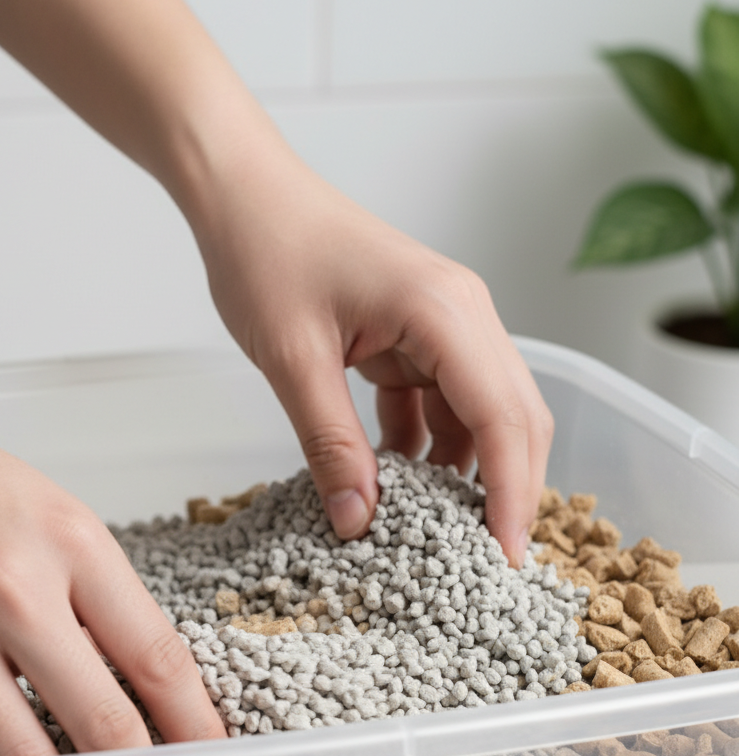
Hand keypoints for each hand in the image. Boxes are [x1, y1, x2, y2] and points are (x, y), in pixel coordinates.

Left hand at [193, 149, 552, 566]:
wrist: (242, 193)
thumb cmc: (265, 253)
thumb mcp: (293, 359)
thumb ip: (329, 444)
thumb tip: (359, 521)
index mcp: (446, 313)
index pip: (505, 418)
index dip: (512, 494)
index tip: (505, 559)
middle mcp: (462, 316)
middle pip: (513, 416)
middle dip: (505, 488)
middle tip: (486, 562)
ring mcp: (440, 324)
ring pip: (477, 412)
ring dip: (463, 471)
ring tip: (438, 534)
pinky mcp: (412, 334)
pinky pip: (435, 401)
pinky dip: (424, 445)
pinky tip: (397, 485)